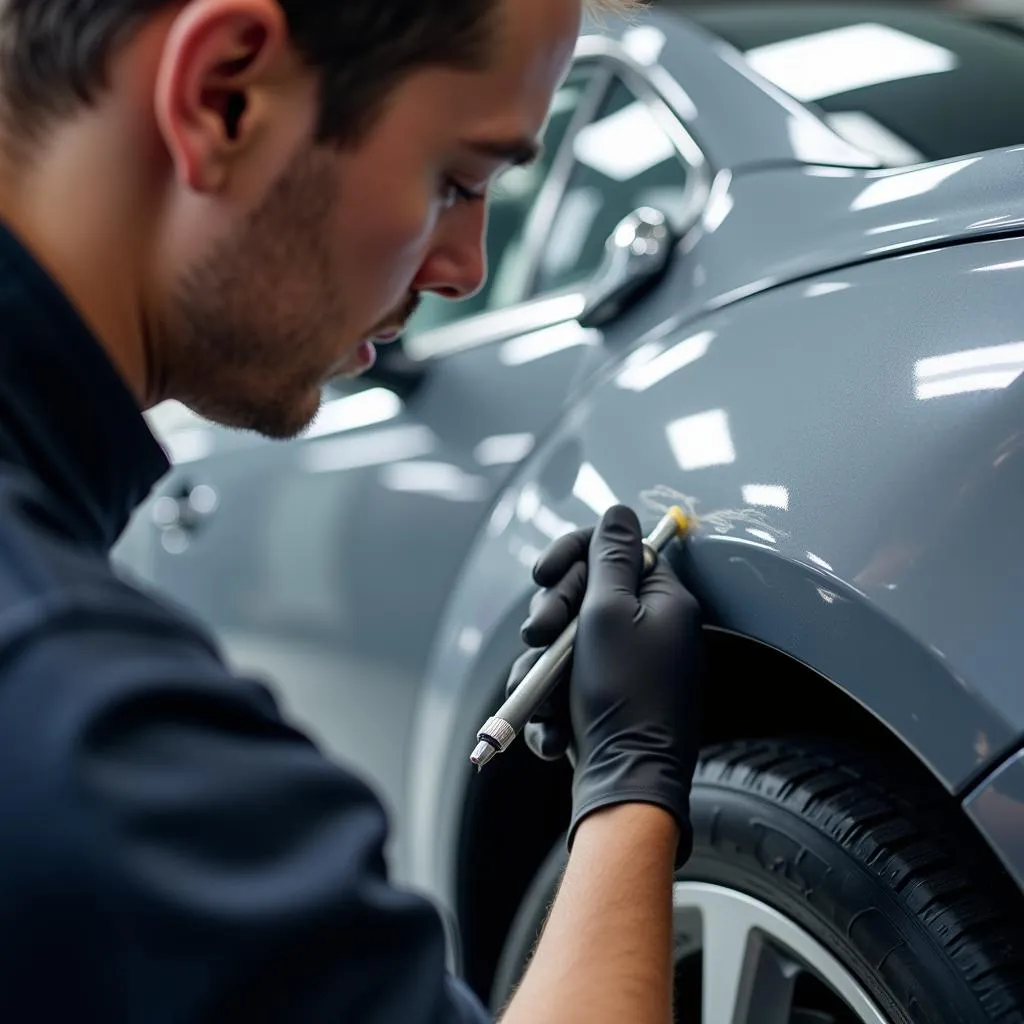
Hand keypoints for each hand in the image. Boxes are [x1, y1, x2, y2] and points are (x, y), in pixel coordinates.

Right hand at [506, 505, 704, 862]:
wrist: (627, 785)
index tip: (542, 572)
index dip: (575, 555)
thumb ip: (610, 557)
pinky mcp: (603, 701)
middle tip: (539, 635)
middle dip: (552, 614)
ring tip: (540, 695)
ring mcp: (625, 668)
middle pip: (584, 594)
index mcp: (664, 601)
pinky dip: (552, 704)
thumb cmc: (623, 695)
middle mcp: (649, 630)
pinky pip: (565, 684)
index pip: (618, 550)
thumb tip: (619, 512)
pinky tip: (554, 731)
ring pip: (564, 643)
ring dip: (543, 669)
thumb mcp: (610, 612)